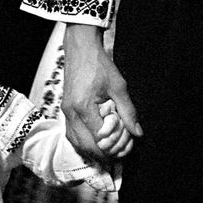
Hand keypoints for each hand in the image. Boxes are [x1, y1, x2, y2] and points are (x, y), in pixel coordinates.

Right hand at [61, 23, 141, 161]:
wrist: (81, 49)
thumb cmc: (99, 64)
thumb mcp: (119, 87)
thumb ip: (128, 111)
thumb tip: (137, 132)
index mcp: (83, 107)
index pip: (100, 138)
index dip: (115, 145)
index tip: (128, 144)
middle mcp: (71, 113)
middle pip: (86, 146)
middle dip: (105, 153)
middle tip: (121, 153)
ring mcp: (66, 112)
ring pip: (77, 143)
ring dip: (94, 150)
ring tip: (110, 149)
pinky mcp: (65, 110)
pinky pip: (72, 134)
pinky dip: (84, 142)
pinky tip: (96, 141)